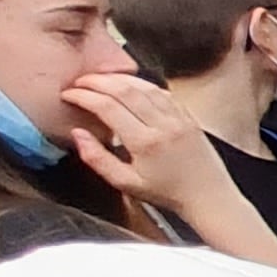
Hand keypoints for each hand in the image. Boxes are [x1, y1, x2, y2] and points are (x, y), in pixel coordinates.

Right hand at [56, 73, 228, 210]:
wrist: (208, 197)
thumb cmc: (167, 193)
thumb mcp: (126, 183)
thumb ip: (98, 158)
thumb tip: (77, 133)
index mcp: (145, 142)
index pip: (107, 107)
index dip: (83, 97)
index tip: (68, 95)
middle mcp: (163, 125)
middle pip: (125, 90)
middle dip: (98, 81)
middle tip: (80, 82)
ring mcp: (179, 118)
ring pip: (145, 86)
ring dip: (119, 79)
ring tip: (100, 79)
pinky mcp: (189, 116)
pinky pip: (163, 92)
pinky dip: (143, 84)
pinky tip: (130, 85)